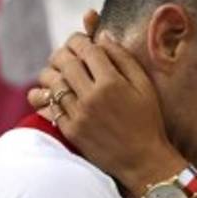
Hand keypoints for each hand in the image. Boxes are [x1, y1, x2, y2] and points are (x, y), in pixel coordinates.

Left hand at [28, 13, 180, 194]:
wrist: (143, 161)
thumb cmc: (147, 121)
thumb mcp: (145, 86)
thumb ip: (123, 59)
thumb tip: (102, 36)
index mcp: (112, 82)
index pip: (86, 48)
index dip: (81, 39)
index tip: (82, 41)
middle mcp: (91, 96)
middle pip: (63, 61)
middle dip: (63, 52)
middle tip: (68, 55)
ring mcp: (78, 114)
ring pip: (51, 81)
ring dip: (52, 72)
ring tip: (60, 74)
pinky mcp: (70, 130)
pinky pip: (49, 105)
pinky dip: (49, 96)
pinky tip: (58, 95)